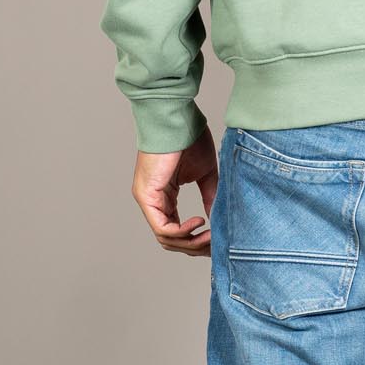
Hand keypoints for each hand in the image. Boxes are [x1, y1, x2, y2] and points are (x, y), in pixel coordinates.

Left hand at [132, 130, 219, 255]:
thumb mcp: (205, 174)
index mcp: (164, 197)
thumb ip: (210, 196)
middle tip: (216, 244)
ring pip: (166, 239)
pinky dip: (183, 231)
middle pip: (171, 241)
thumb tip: (217, 218)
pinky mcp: (147, 196)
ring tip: (211, 235)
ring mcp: (147, 200)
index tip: (217, 240)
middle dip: (196, 247)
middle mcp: (153, 202)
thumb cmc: (189, 138)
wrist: (178, 118)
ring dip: (192, 242)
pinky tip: (200, 222)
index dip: (197, 240)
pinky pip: (163, 228)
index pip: (177, 231)